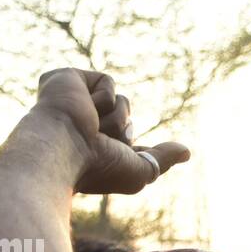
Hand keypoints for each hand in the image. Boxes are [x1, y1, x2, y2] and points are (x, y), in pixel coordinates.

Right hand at [33, 68, 189, 194]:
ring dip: (114, 118)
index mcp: (92, 149)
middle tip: (100, 143)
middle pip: (127, 122)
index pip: (126, 143)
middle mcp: (82, 126)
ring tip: (90, 127)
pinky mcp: (68, 80)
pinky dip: (103, 97)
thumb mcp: (139, 171)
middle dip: (123, 132)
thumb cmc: (97, 166)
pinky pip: (107, 83)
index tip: (130, 155)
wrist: (64, 146)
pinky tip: (81, 107)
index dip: (133, 148)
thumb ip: (162, 160)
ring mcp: (74, 103)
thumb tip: (186, 152)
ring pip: (121, 103)